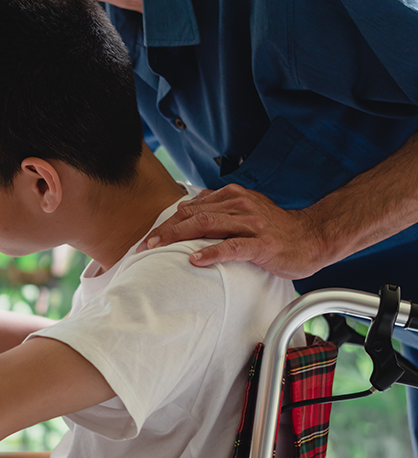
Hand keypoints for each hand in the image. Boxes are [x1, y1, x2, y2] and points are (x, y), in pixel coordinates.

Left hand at [137, 184, 326, 278]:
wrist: (312, 237)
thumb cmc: (274, 230)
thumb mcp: (242, 214)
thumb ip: (217, 211)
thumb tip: (185, 212)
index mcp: (231, 197)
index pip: (190, 208)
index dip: (166, 223)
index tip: (147, 239)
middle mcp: (239, 205)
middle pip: (193, 215)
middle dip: (165, 230)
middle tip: (144, 245)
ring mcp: (251, 223)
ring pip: (207, 225)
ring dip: (178, 237)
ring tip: (158, 248)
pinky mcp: (262, 243)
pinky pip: (233, 246)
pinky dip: (212, 252)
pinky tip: (196, 259)